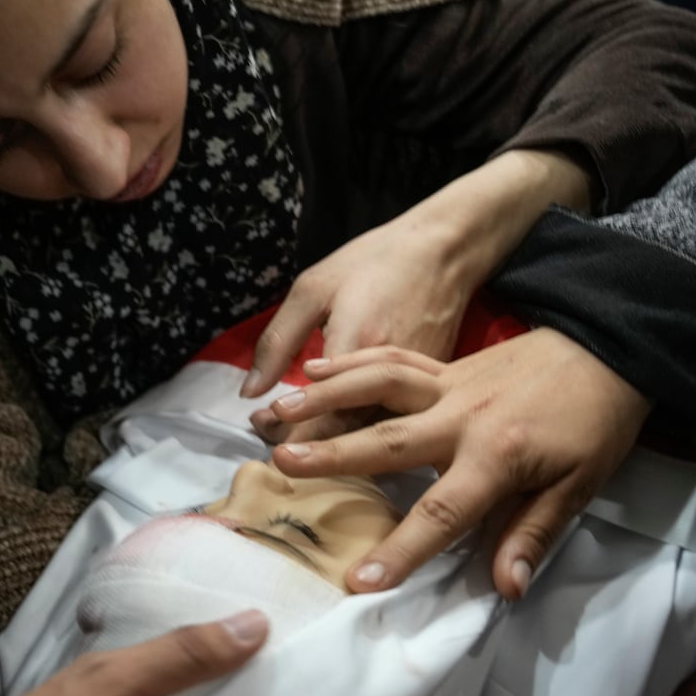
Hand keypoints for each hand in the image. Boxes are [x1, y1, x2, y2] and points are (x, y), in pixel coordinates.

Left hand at [244, 149, 591, 442]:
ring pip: (370, 439)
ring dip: (332, 443)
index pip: (315, 418)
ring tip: (299, 429)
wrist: (444, 250)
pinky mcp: (433, 389)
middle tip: (272, 431)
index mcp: (356, 351)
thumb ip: (278, 342)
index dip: (283, 434)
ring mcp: (419, 388)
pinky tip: (339, 421)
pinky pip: (392, 424)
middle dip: (302, 444)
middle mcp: (391, 380)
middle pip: (343, 438)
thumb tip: (250, 394)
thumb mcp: (313, 288)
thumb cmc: (373, 262)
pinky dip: (361, 431)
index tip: (260, 423)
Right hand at [265, 329, 651, 597]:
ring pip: (378, 387)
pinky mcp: (446, 364)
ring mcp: (449, 384)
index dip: (402, 549)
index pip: (442, 512)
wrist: (609, 349)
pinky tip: (311, 368)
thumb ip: (533, 534)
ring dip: (326, 397)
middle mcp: (461, 416)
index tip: (361, 581)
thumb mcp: (579, 486)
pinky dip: (351, 362)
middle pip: (388, 440)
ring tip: (277, 413)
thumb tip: (504, 589)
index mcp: (497, 455)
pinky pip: (393, 360)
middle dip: (334, 455)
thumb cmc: (596, 424)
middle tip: (282, 465)